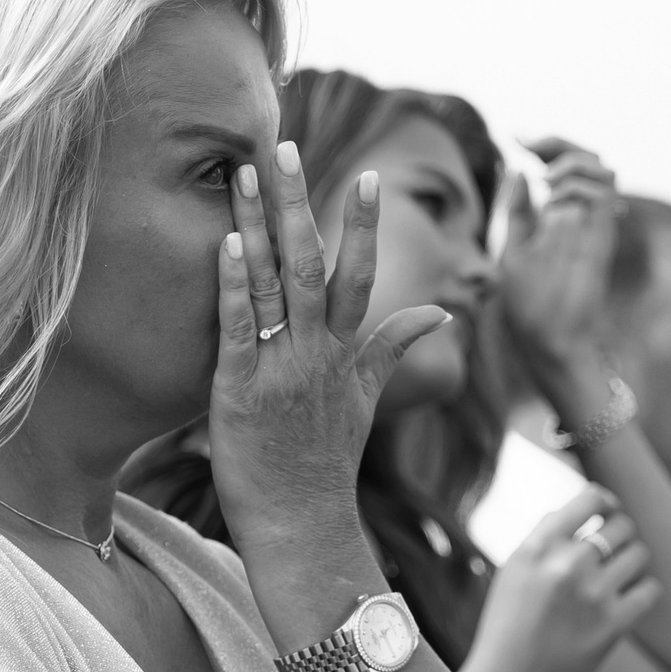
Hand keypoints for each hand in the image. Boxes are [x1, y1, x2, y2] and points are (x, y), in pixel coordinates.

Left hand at [208, 142, 448, 554]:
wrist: (303, 526)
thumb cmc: (326, 466)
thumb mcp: (369, 402)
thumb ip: (395, 350)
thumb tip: (444, 314)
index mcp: (346, 353)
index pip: (361, 275)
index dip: (363, 225)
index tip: (369, 175)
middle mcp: (319, 353)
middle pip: (314, 263)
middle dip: (299, 202)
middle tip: (283, 145)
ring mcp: (283, 370)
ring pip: (275, 283)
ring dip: (259, 226)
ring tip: (244, 175)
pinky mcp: (242, 391)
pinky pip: (240, 328)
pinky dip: (233, 286)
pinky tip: (226, 244)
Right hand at [457, 486, 659, 671]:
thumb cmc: (509, 625)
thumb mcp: (514, 570)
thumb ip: (547, 536)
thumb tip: (587, 504)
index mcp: (537, 547)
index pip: (590, 498)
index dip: (606, 501)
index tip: (607, 512)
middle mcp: (566, 565)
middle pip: (621, 525)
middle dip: (621, 535)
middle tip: (612, 552)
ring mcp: (592, 595)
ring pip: (639, 555)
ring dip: (632, 563)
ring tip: (617, 578)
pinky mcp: (613, 625)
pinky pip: (650, 590)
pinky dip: (643, 593)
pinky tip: (628, 601)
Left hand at [494, 138, 622, 397]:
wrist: (551, 341)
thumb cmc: (529, 305)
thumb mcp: (512, 251)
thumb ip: (516, 211)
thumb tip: (516, 169)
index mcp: (556, 215)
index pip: (558, 166)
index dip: (542, 144)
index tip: (515, 135)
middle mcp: (579, 215)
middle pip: (584, 157)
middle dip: (556, 140)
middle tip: (526, 141)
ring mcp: (594, 224)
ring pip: (601, 167)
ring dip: (571, 160)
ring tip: (545, 179)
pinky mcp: (603, 236)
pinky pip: (605, 192)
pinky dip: (580, 181)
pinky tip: (553, 192)